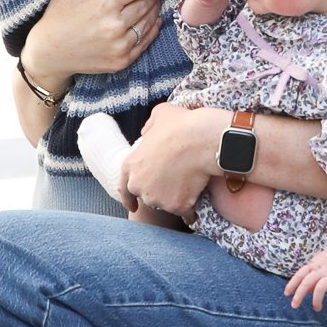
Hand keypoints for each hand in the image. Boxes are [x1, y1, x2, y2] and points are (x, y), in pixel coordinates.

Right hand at [21, 0, 161, 93]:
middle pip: (148, 2)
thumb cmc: (60, 12)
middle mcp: (116, 25)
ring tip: (149, 3)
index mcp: (106, 2)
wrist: (50, 52)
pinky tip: (151, 21)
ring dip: (153, 10)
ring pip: (150, 21)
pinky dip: (151, 29)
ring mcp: (120, 46)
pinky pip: (146, 41)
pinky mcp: (122, 61)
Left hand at [123, 102, 224, 219]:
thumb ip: (149, 127)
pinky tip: (198, 197)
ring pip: (166, 203)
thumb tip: (147, 133)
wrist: (202, 140)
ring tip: (189, 184)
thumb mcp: (159, 114)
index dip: (128, 198)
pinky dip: (190, 208)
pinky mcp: (176, 206)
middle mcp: (139, 186)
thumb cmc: (181, 124)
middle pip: (148, 195)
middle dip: (159, 192)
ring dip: (175, 198)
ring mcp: (157, 198)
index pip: (124, 188)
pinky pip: (185, 212)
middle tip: (175, 181)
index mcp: (130, 165)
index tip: (133, 206)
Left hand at [284, 245, 326, 313]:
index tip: (286, 294)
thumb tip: (304, 291)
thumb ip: (309, 278)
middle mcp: (320, 271)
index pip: (299, 275)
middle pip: (307, 282)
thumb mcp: (316, 266)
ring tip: (317, 308)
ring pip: (320, 288)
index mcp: (312, 266)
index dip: (292, 284)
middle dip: (299, 294)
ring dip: (317, 300)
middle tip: (294, 305)